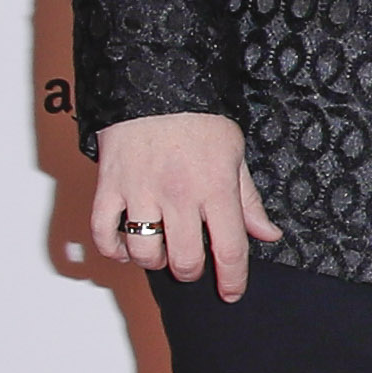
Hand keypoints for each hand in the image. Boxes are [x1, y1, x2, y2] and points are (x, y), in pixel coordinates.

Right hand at [94, 112, 280, 300]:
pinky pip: (103, 231)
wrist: (154, 80)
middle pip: (185, 261)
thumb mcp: (235, 154)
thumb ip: (249, 200)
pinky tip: (126, 247)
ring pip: (145, 253)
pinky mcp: (109, 185)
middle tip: (192, 265)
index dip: (233, 279)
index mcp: (215, 188)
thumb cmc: (199, 117)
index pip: (230, 250)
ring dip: (154, 261)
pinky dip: (112, 248)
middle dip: (191, 272)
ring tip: (161, 250)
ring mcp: (140, 191)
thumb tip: (268, 235)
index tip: (231, 292)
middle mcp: (178, 195)